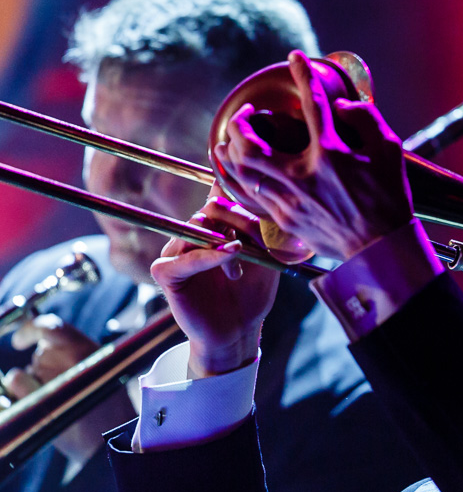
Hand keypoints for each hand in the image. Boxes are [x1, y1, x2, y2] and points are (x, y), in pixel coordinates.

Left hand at [2, 314, 134, 463]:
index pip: (51, 326)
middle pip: (40, 353)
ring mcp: (51, 376)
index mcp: (88, 349)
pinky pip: (17, 381)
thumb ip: (76, 354)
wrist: (108, 440)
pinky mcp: (37, 396)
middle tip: (63, 388)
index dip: (30, 329)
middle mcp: (68, 358)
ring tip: (59, 401)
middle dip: (44, 367)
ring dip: (35, 382)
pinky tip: (41, 404)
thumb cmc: (107, 410)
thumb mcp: (102, 372)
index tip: (19, 340)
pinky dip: (21, 392)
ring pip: (27, 369)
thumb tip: (44, 345)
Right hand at [150, 191, 278, 377]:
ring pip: (197, 230)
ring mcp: (175, 252)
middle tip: (255, 239)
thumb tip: (267, 199)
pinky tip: (232, 254)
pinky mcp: (165, 272)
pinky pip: (186, 257)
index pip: (217, 198)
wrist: (239, 332)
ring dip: (224, 246)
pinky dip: (210, 256)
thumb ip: (263, 230)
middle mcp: (191, 236)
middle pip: (209, 211)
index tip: (235, 158)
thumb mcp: (265, 258)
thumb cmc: (251, 296)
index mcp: (213, 230)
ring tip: (238, 271)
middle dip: (236, 221)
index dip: (226, 181)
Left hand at [213, 49, 412, 259]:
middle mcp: (304, 176)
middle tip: (247, 114)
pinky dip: (243, 177)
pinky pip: (252, 194)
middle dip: (241, 122)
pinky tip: (244, 170)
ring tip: (236, 140)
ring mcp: (290, 200)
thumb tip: (340, 106)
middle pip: (249, 143)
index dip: (303, 75)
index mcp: (332, 155)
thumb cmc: (390, 198)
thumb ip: (366, 119)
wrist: (382, 248)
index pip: (313, 103)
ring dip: (232, 150)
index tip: (295, 58)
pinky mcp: (285, 219)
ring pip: (242, 170)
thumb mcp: (390, 151)